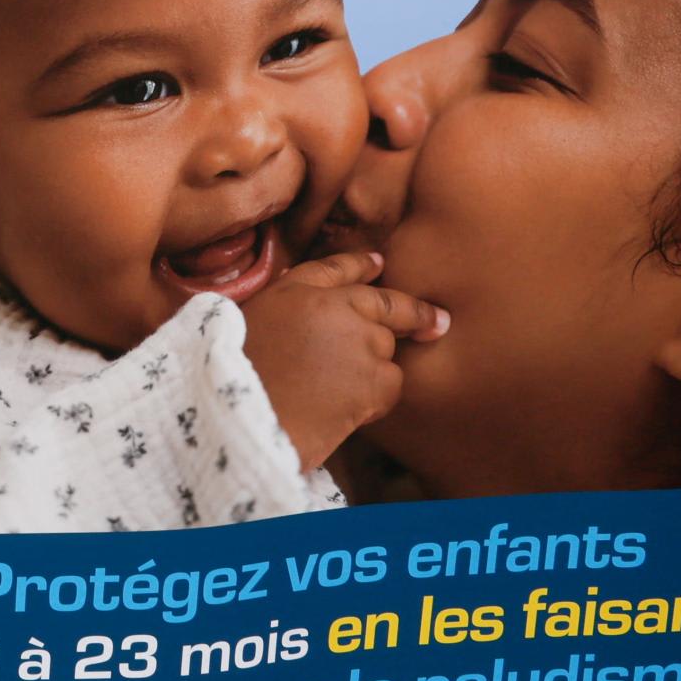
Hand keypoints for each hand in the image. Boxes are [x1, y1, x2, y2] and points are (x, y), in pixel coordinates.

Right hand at [239, 250, 446, 470]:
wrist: (251, 416)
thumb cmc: (244, 372)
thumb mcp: (255, 317)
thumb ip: (288, 298)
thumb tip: (314, 289)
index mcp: (298, 290)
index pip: (337, 268)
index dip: (361, 264)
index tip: (380, 263)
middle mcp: (335, 306)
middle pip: (383, 304)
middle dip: (412, 314)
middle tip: (436, 321)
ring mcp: (361, 340)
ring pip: (386, 347)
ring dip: (373, 364)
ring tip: (336, 387)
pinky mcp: (377, 377)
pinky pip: (391, 383)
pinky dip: (377, 395)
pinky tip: (346, 406)